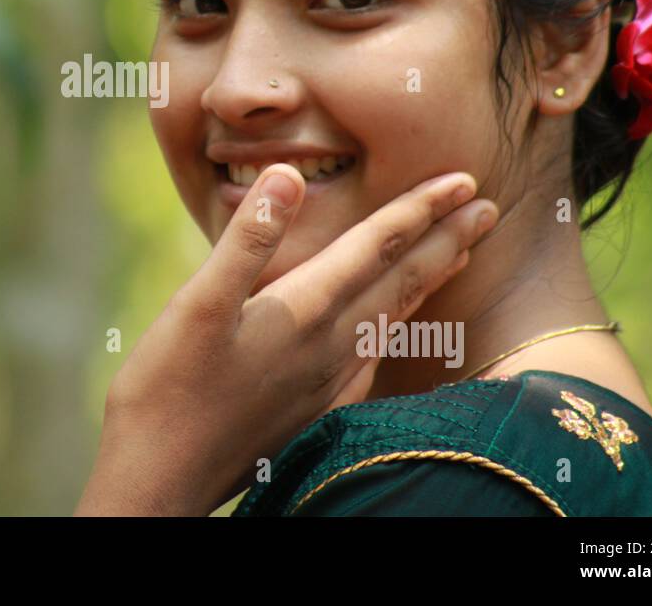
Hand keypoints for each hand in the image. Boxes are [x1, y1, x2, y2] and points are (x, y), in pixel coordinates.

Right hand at [75, 165, 496, 515]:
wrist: (163, 477)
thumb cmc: (166, 389)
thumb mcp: (197, 303)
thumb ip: (247, 238)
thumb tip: (288, 174)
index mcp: (302, 311)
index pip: (376, 247)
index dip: (420, 209)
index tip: (465, 181)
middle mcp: (327, 346)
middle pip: (400, 281)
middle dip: (444, 238)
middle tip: (489, 207)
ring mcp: (325, 383)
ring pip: (393, 319)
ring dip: (429, 279)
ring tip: (458, 253)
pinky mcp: (314, 410)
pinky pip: (374, 356)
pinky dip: (398, 326)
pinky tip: (394, 327)